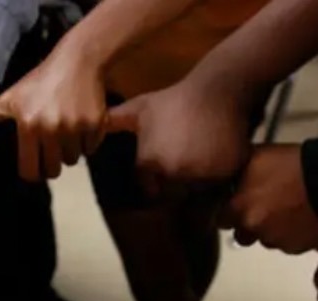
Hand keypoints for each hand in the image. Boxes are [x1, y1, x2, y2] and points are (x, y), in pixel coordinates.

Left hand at [0, 46, 106, 181]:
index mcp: (29, 125)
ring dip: (70, 151)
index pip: (30, 170)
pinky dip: (87, 142)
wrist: (77, 60)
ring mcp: (74, 127)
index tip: (36, 168)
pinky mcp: (94, 124)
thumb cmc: (42, 80)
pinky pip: (90, 148)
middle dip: (52, 164)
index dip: (33, 172)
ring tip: (66, 134)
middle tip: (52, 152)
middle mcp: (51, 128)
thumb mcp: (13, 96)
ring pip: (73, 159)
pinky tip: (81, 125)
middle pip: (53, 170)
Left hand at [107, 80, 249, 193]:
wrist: (218, 90)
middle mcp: (172, 172)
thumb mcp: (140, 108)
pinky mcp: (223, 174)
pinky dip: (216, 177)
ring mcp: (198, 175)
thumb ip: (115, 121)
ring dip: (196, 182)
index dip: (155, 179)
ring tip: (200, 156)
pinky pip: (217, 187)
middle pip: (171, 193)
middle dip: (175, 182)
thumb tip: (94, 126)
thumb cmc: (176, 99)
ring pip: (195, 192)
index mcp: (149, 161)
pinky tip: (215, 156)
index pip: (149, 188)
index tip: (166, 161)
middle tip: (185, 158)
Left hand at [220, 144, 317, 251]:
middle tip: (263, 208)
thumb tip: (227, 176)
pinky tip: (299, 217)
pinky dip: (290, 234)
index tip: (237, 206)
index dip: (229, 212)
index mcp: (239, 208)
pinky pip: (287, 245)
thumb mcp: (257, 156)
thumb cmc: (292, 164)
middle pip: (242, 235)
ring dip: (270, 229)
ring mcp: (275, 241)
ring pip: (266, 240)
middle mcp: (253, 229)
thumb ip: (237, 172)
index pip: (221, 220)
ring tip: (285, 211)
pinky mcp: (296, 248)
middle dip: (249, 224)